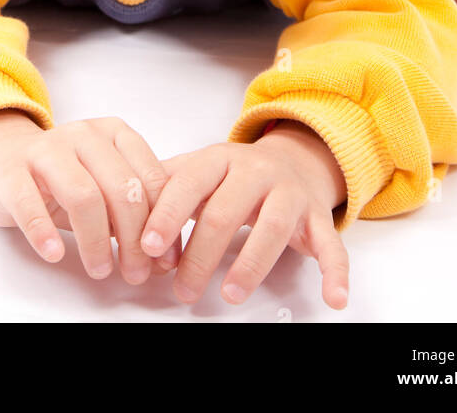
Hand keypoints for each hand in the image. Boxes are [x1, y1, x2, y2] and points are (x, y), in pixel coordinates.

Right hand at [0, 111, 181, 282]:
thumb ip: (134, 210)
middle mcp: (82, 135)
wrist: (2, 157)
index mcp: (113, 133)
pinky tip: (54, 253)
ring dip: (96, 241)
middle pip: (120, 189)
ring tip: (101, 270)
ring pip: (82, 196)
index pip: (149, 177)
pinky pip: (29, 203)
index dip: (161, 222)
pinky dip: (44, 232)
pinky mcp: (11, 172)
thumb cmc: (62, 177)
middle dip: (133, 239)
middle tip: (135, 273)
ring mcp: (45, 150)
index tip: (163, 259)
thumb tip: (166, 256)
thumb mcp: (103, 183)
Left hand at [140, 120, 349, 308]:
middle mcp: (256, 171)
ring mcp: (290, 193)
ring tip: (231, 294)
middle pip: (227, 210)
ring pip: (274, 225)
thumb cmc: (233, 176)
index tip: (149, 245)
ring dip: (252, 263)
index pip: (189, 182)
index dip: (168, 213)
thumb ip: (163, 188)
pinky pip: (331, 243)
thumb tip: (121, 219)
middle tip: (184, 290)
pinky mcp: (317, 216)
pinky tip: (333, 298)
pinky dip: (336, 271)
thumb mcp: (197, 171)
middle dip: (202, 253)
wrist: (293, 159)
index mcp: (219, 159)